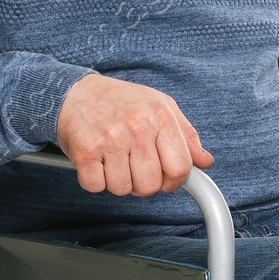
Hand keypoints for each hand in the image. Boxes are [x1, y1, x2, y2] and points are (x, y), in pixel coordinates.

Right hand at [56, 74, 213, 195]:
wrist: (73, 91)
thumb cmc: (119, 101)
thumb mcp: (159, 106)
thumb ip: (186, 134)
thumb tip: (205, 161)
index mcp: (159, 115)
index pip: (180, 167)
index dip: (173, 181)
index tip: (164, 178)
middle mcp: (137, 126)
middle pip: (151, 185)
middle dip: (142, 183)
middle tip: (133, 167)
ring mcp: (110, 139)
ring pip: (123, 189)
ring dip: (117, 181)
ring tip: (112, 160)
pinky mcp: (85, 150)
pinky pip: (96, 186)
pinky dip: (95, 180)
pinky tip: (96, 161)